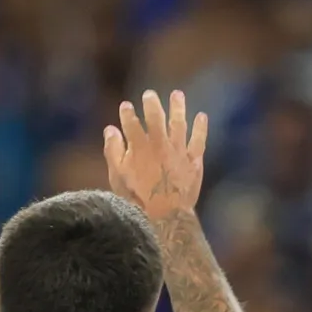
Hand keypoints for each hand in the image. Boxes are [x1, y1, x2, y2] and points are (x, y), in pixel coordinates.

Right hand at [104, 91, 207, 221]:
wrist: (165, 216)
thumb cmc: (137, 200)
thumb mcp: (117, 177)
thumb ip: (113, 151)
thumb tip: (110, 130)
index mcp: (139, 147)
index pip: (131, 123)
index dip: (127, 113)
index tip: (126, 106)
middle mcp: (160, 144)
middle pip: (155, 117)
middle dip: (151, 104)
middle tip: (149, 94)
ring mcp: (178, 151)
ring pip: (178, 123)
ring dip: (177, 107)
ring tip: (177, 94)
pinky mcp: (193, 161)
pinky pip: (198, 140)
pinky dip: (200, 127)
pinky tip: (201, 116)